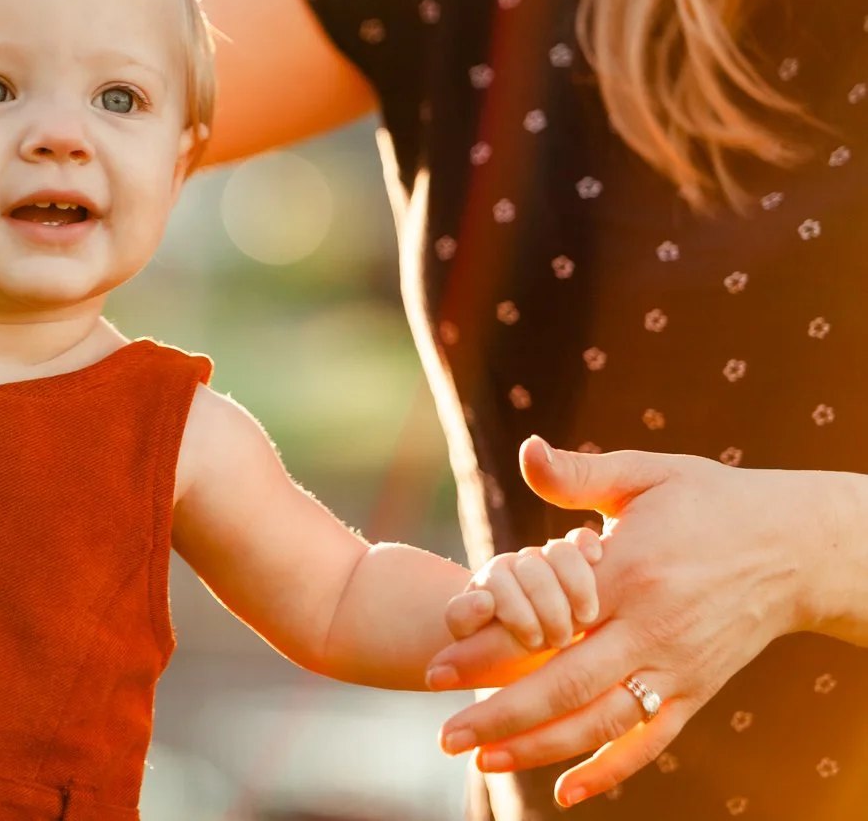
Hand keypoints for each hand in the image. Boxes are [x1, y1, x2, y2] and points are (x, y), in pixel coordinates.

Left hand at [426, 436, 822, 808]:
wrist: (798, 546)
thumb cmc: (712, 501)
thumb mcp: (647, 473)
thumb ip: (579, 474)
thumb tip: (525, 451)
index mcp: (630, 572)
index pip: (546, 620)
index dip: (488, 646)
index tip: (438, 666)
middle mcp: (653, 629)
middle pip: (565, 685)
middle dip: (499, 713)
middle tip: (446, 734)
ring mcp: (677, 667)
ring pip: (601, 722)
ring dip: (540, 748)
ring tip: (484, 762)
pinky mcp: (698, 691)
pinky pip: (651, 741)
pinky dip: (610, 771)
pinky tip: (567, 793)